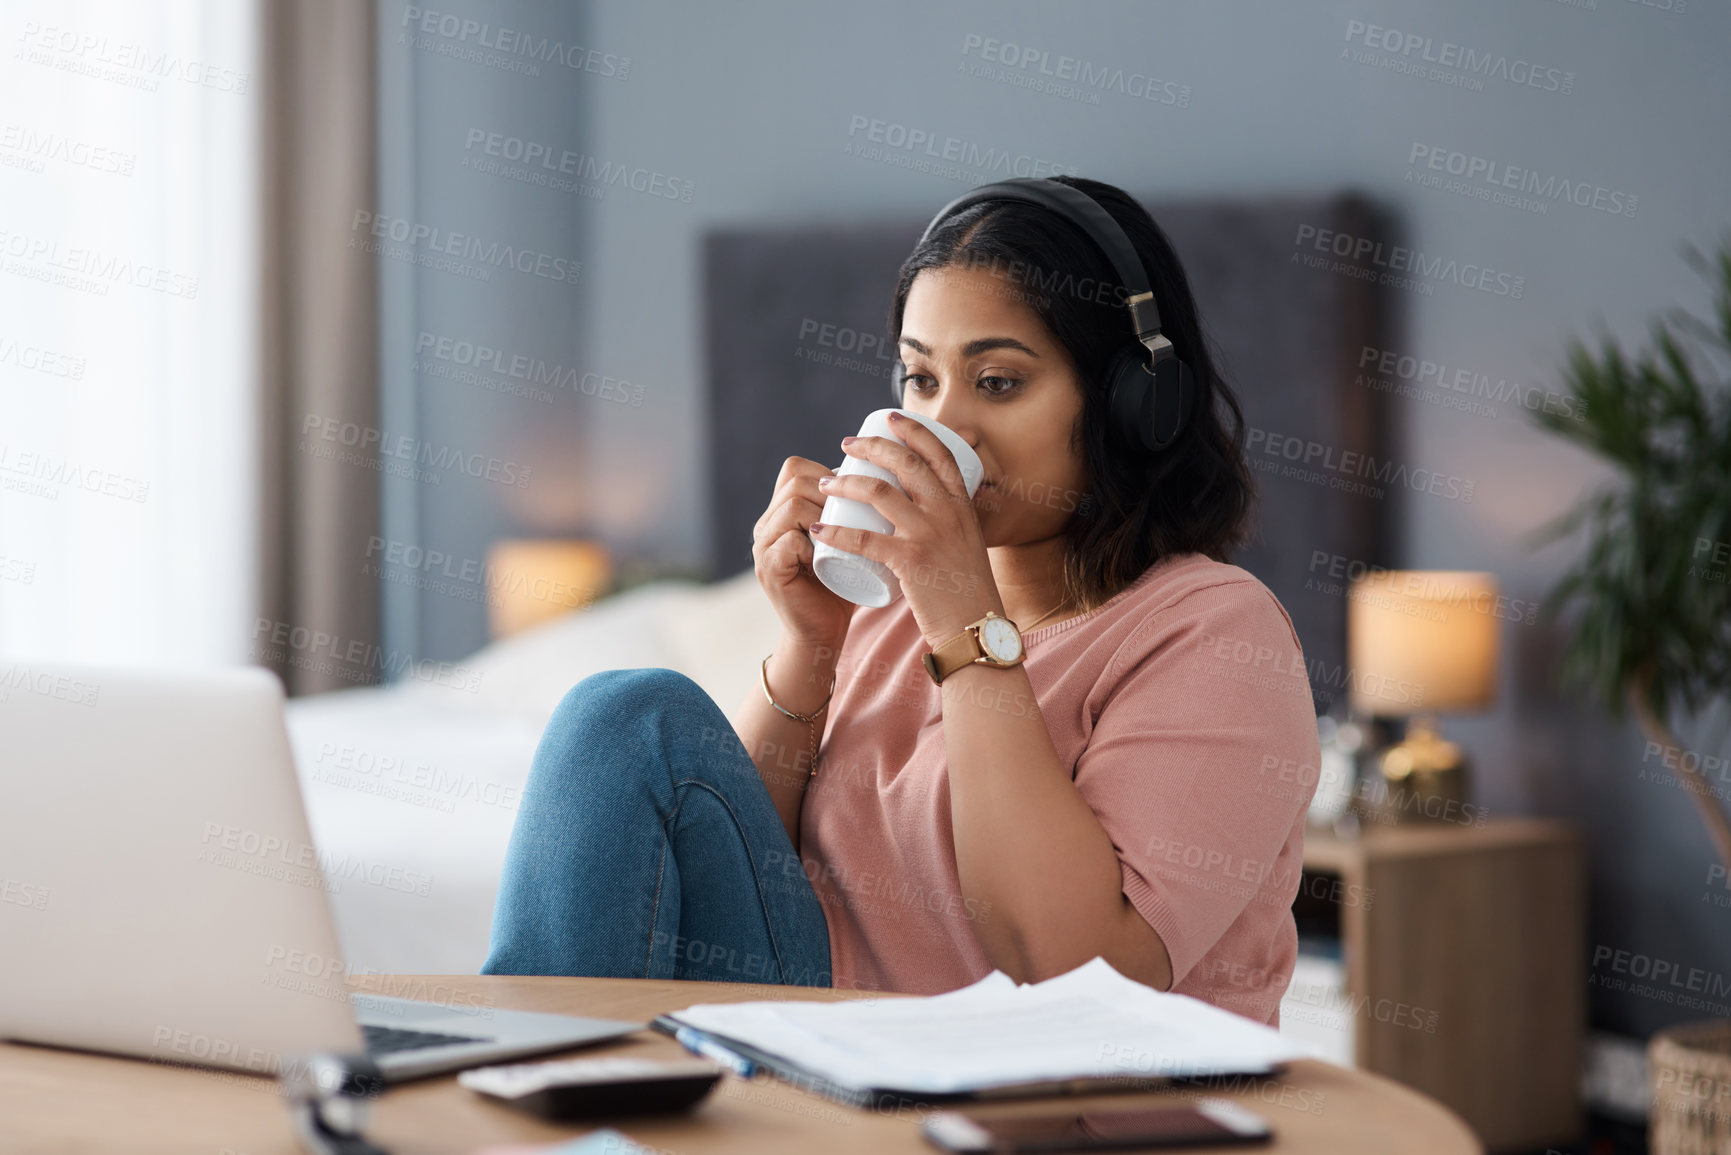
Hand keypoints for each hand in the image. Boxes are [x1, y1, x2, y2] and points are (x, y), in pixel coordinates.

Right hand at [752, 455, 855, 652]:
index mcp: (781, 510)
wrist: (823, 631)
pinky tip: (827, 555)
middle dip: (831, 492)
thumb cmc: (843, 584)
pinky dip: (812, 544)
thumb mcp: (847, 539)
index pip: (795, 468)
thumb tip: (889, 475)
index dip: (827, 472)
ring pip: (793, 506)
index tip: (855, 494)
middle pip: (795, 480)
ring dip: (824, 516)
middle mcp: (767, 524)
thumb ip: (852, 511)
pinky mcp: (768, 568)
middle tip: (855, 515)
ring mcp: (764, 546)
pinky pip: (789, 541)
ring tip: (844, 535)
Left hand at [808, 413, 1001, 647]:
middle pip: (905, 462)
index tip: (891, 419)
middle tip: (847, 445)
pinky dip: (836, 533)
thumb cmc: (968, 591)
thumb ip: (950, 523)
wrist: (976, 629)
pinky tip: (817, 531)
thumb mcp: (967, 544)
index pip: (939, 453)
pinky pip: (864, 539)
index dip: (914, 430)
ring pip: (879, 492)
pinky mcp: (910, 561)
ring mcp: (929, 535)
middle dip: (872, 447)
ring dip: (845, 483)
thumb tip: (928, 506)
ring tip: (825, 484)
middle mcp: (948, 513)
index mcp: (962, 505)